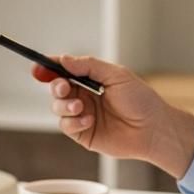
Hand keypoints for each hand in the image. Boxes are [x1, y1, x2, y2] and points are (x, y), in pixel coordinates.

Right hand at [34, 55, 193, 178]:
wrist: (154, 129)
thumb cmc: (141, 101)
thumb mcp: (116, 75)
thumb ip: (89, 66)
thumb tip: (64, 59)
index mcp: (92, 79)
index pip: (65, 70)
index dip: (49, 68)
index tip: (38, 67)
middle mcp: (85, 96)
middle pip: (56, 88)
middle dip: (55, 86)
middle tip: (64, 86)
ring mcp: (83, 115)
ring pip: (57, 107)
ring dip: (64, 105)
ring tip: (81, 106)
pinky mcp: (83, 134)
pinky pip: (66, 126)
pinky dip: (73, 121)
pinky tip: (89, 120)